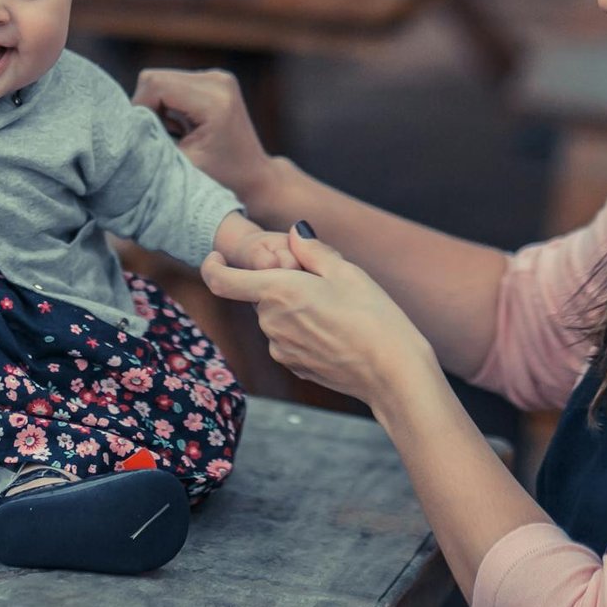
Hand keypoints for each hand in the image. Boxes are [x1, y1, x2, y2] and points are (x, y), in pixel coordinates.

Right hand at [131, 68, 270, 201]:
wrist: (254, 177)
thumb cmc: (221, 179)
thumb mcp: (180, 164)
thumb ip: (151, 140)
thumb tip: (123, 125)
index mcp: (214, 100)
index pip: (155, 84)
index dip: (140, 108)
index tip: (146, 136)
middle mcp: (218, 80)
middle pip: (154, 78)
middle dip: (146, 107)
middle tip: (156, 137)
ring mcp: (217, 77)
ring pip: (160, 79)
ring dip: (156, 106)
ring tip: (172, 134)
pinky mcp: (213, 79)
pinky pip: (172, 82)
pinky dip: (166, 104)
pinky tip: (180, 127)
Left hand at [201, 225, 440, 411]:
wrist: (393, 373)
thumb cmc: (373, 317)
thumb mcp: (346, 271)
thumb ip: (312, 249)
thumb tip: (294, 234)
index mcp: (277, 292)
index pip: (221, 281)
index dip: (213, 266)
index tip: (215, 256)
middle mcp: (270, 323)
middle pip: (261, 296)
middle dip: (281, 285)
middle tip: (324, 283)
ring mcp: (281, 349)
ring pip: (277, 318)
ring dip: (294, 308)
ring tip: (338, 311)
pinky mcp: (295, 367)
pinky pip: (289, 340)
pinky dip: (303, 330)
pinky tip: (337, 332)